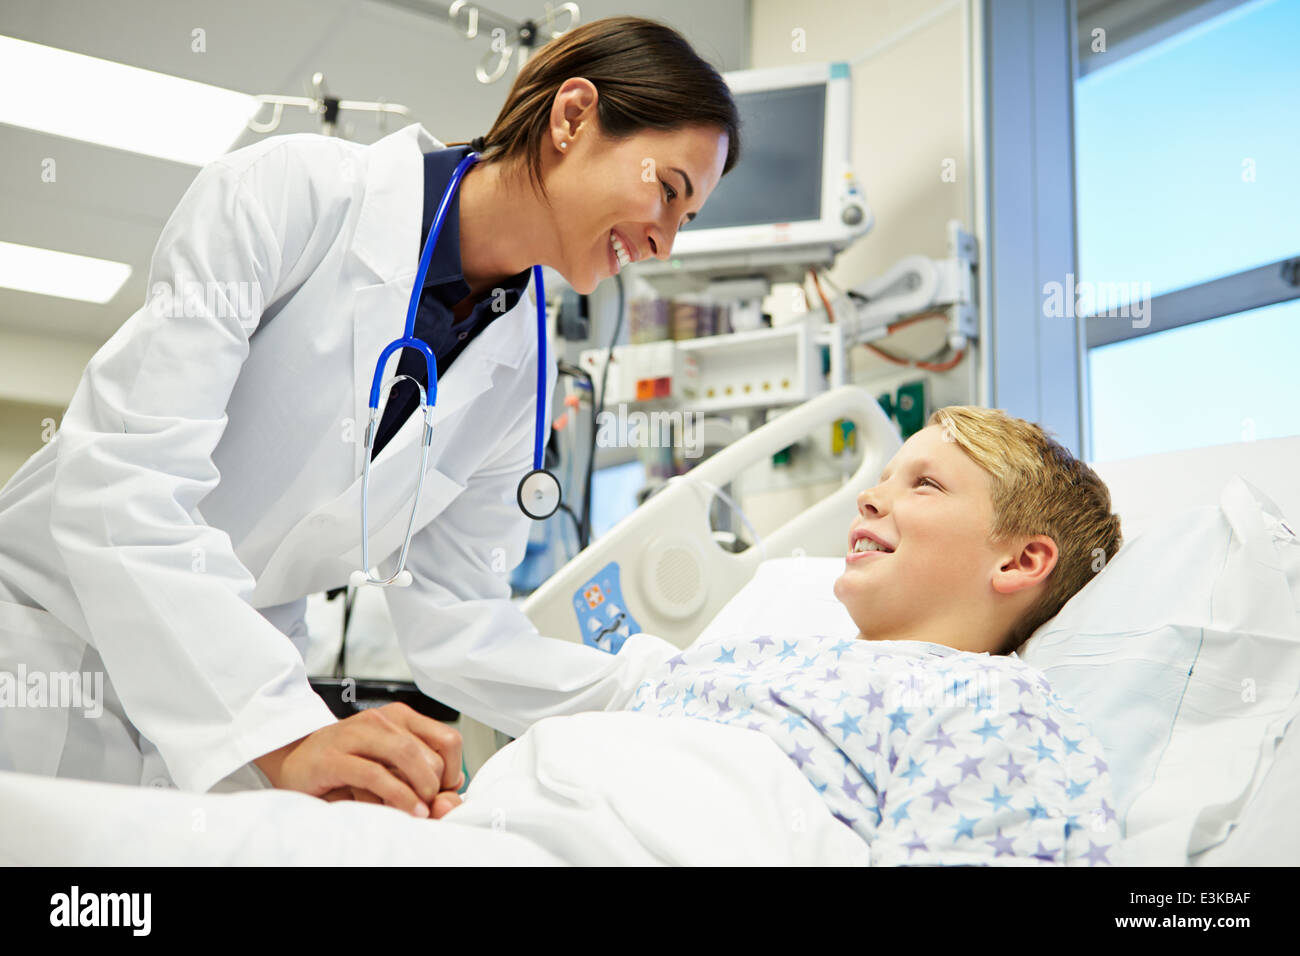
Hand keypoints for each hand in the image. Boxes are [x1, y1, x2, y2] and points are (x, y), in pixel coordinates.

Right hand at [254, 702, 462, 818]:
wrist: (295, 762)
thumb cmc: (346, 765)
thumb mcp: (389, 767)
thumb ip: (421, 775)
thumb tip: (454, 787)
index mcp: (399, 717)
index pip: (448, 739)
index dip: (453, 769)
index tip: (442, 791)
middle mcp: (380, 719)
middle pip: (430, 752)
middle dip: (435, 785)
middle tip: (428, 806)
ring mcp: (355, 734)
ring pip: (406, 755)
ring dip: (421, 788)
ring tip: (421, 811)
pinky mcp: (334, 757)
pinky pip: (375, 774)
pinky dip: (398, 795)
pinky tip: (408, 811)